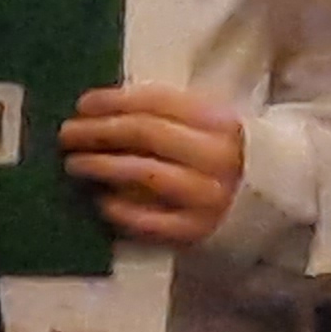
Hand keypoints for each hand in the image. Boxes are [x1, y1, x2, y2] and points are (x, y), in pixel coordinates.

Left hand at [61, 82, 245, 245]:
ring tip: (74, 163)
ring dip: (104, 165)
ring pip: (146, 173)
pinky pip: (150, 219)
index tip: (82, 103)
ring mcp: (207, 194)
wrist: (262, 202)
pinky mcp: (196, 230)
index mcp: (219, 119)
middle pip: (148, 134)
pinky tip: (100, 201)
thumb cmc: (222, 156)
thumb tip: (101, 110)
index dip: (115, 101)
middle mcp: (216, 154)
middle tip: (67, 133)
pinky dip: (121, 208)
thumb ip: (166, 115)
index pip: (159, 102)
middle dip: (101, 131)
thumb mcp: (207, 126)